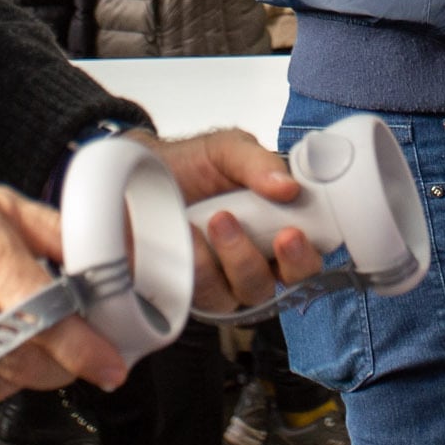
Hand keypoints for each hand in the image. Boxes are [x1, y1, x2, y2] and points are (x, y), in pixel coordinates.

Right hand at [0, 151, 125, 399]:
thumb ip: (52, 230)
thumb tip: (102, 257)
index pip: (45, 312)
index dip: (85, 348)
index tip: (110, 364)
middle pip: (27, 357)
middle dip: (65, 364)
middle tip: (80, 353)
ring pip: (0, 380)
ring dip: (29, 371)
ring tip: (32, 344)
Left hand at [140, 127, 330, 313]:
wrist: (133, 174)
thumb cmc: (187, 165)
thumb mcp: (226, 150)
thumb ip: (259, 162)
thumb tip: (290, 186)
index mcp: (276, 225)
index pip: (310, 252)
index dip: (309, 251)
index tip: (295, 234)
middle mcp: (256, 258)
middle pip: (290, 283)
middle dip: (287, 262)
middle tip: (278, 235)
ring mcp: (224, 280)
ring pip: (248, 291)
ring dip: (237, 258)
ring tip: (216, 221)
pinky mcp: (193, 293)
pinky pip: (206, 294)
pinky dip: (199, 265)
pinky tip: (186, 237)